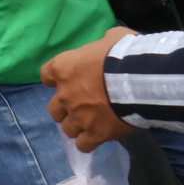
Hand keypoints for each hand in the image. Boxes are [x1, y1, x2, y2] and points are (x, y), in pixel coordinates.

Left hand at [41, 27, 136, 151]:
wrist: (138, 80)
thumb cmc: (123, 55)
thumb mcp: (112, 38)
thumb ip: (103, 43)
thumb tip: (109, 43)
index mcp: (63, 68)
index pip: (46, 75)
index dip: (54, 80)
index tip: (62, 81)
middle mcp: (65, 95)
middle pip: (54, 109)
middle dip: (64, 109)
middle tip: (79, 108)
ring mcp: (79, 117)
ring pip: (67, 129)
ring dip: (76, 127)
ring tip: (90, 125)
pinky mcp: (95, 134)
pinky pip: (83, 145)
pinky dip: (88, 143)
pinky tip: (97, 138)